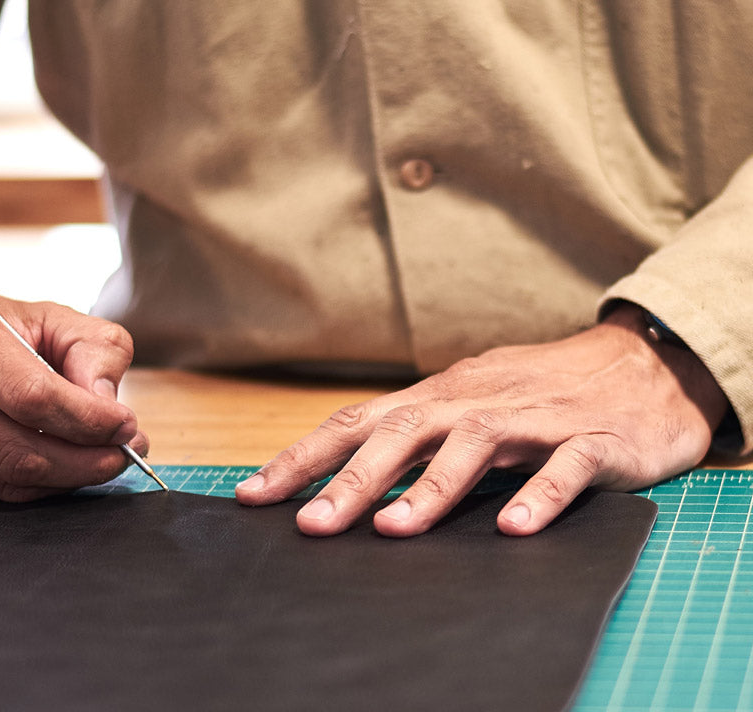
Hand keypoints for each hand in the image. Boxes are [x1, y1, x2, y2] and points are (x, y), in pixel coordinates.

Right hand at [0, 281, 141, 499]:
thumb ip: (92, 348)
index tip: (127, 426)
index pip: (32, 395)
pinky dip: (31, 487)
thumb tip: (107, 403)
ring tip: (101, 462)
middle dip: (83, 460)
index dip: (86, 419)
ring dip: (63, 478)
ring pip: (1, 478)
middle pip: (16, 448)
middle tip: (124, 455)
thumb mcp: (47, 317)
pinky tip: (57, 468)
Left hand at [236, 305, 729, 535]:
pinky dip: (538, 495)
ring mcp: (534, 418)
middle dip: (351, 479)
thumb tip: (346, 474)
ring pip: (474, 446)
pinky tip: (511, 529)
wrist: (639, 365)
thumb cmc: (539, 392)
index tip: (254, 494)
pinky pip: (564, 468)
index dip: (304, 457)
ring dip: (431, 488)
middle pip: (402, 433)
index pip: (357, 423)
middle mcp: (476, 401)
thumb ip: (418, 437)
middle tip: (308, 525)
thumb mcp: (468, 405)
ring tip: (392, 528)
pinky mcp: (592, 440)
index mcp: (439, 397)